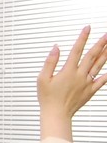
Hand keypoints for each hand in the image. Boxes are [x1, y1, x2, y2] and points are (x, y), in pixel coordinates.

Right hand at [38, 25, 106, 140]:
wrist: (57, 114)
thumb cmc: (48, 98)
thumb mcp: (42, 79)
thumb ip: (50, 62)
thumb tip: (56, 48)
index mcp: (68, 71)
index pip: (77, 50)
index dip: (83, 38)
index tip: (87, 28)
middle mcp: (79, 75)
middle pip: (92, 56)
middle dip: (100, 43)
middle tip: (106, 35)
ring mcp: (86, 83)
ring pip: (99, 65)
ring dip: (105, 54)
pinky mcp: (90, 91)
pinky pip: (101, 81)